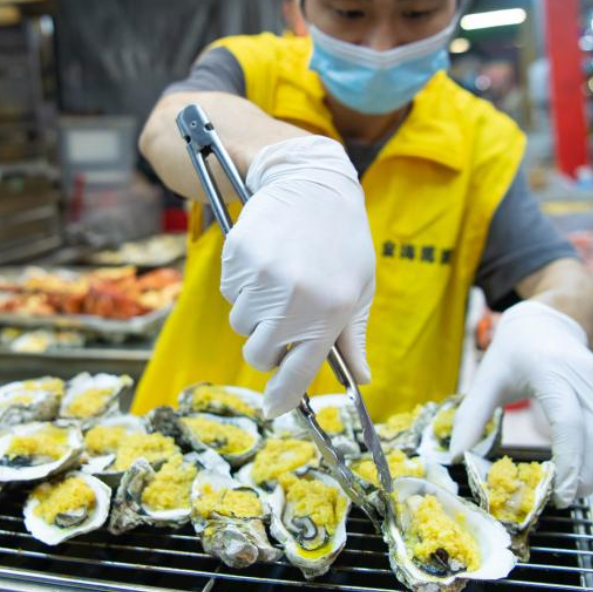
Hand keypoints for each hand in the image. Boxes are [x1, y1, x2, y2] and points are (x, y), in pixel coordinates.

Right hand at [220, 135, 374, 417]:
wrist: (312, 184)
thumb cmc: (343, 242)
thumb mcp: (358, 289)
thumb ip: (353, 338)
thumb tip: (362, 379)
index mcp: (329, 313)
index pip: (297, 372)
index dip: (283, 396)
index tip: (275, 407)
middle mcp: (293, 301)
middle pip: (259, 354)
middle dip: (267, 348)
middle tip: (282, 325)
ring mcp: (262, 279)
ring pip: (241, 323)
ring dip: (255, 314)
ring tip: (279, 282)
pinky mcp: (238, 258)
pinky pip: (230, 293)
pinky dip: (243, 286)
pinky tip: (265, 262)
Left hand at [447, 300, 592, 505]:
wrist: (546, 321)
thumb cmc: (514, 350)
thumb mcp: (486, 378)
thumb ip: (471, 417)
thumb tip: (454, 455)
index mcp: (551, 371)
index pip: (569, 423)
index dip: (570, 461)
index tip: (562, 493)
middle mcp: (584, 376)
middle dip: (585, 475)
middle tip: (565, 501)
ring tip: (570, 489)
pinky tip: (580, 467)